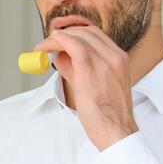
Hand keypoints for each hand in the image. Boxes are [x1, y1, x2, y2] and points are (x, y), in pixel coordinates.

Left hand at [34, 23, 137, 150]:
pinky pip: (73, 46)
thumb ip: (77, 68)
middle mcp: (115, 57)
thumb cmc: (106, 114)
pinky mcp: (91, 70)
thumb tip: (59, 57)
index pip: (96, 35)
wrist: (116, 131)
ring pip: (79, 36)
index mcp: (119, 59)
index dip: (75, 33)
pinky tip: (47, 45)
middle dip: (65, 33)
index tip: (61, 38)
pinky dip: (58, 42)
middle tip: (48, 43)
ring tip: (43, 47)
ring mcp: (105, 62)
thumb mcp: (96, 85)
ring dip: (57, 38)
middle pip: (87, 32)